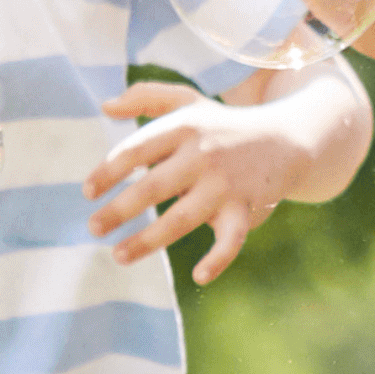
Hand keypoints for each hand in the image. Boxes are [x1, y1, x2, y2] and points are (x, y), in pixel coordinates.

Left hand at [81, 80, 310, 282]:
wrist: (287, 139)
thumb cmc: (224, 125)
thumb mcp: (189, 103)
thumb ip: (147, 97)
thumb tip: (104, 106)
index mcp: (184, 128)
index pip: (137, 149)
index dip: (109, 171)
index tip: (88, 192)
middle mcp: (204, 154)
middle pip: (154, 186)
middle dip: (120, 209)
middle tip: (94, 228)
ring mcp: (226, 184)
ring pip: (182, 217)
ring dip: (148, 240)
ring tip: (118, 256)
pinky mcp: (247, 208)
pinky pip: (232, 238)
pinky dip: (219, 258)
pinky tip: (199, 276)